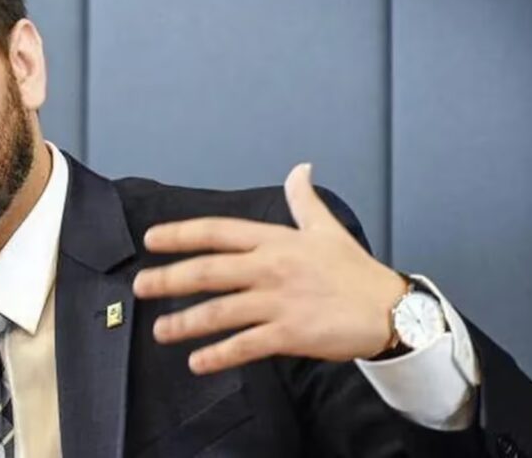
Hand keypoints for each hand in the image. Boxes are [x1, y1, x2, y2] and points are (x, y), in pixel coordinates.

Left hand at [132, 164, 407, 374]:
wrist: (392, 310)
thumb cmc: (355, 270)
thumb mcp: (328, 229)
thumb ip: (304, 200)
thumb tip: (300, 168)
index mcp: (275, 241)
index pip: (217, 232)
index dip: (180, 234)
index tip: (150, 240)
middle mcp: (270, 268)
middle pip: (208, 271)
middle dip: (168, 279)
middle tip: (140, 287)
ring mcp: (278, 302)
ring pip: (219, 311)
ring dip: (185, 322)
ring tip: (160, 331)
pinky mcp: (289, 334)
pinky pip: (244, 345)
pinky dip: (218, 355)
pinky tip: (196, 362)